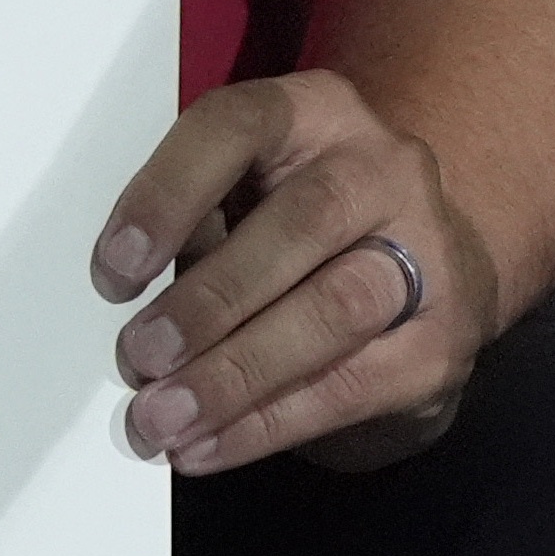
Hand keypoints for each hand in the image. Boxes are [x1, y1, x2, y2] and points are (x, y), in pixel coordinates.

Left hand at [94, 67, 494, 476]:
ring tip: (163, 417)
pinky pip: (353, 387)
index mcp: (313, 111)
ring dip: (236, 375)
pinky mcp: (442, 341)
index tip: (112, 268)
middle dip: (209, 302)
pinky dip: (268, 423)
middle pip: (300, 226)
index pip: (234, 128)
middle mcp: (383, 169)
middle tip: (136, 359)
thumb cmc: (288, 215)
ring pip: (335, 311)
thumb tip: (123, 295)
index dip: (169, 195)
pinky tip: (208, 445)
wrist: (421, 254)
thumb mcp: (242, 188)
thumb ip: (193, 221)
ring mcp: (429, 252)